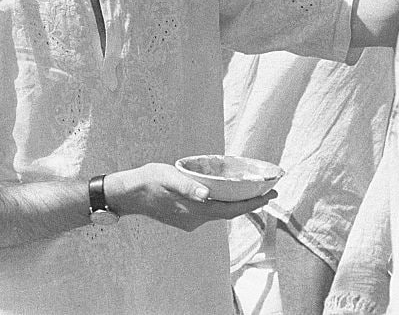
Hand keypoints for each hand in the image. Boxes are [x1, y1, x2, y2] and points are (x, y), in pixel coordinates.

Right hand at [104, 163, 275, 231]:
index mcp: (195, 209)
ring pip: (219, 213)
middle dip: (250, 203)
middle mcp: (195, 219)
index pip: (231, 209)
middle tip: (269, 192)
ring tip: (251, 190)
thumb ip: (188, 186)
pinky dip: (221, 203)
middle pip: (229, 212)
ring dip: (236, 203)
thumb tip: (206, 196)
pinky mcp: (185, 220)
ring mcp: (190, 221)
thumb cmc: (149, 181)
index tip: (270, 196)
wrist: (128, 195)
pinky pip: (208, 212)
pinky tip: (225, 193)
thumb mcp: (168, 177)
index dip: (252, 204)